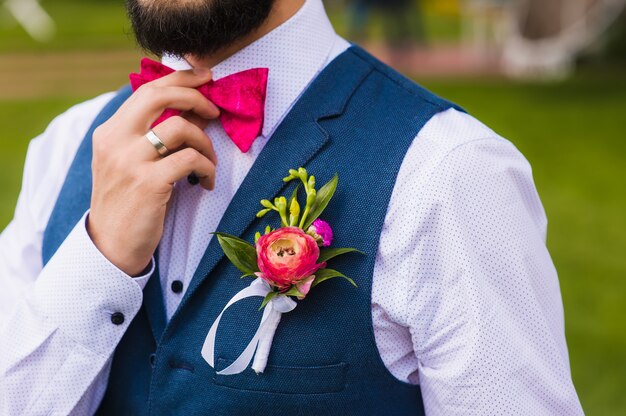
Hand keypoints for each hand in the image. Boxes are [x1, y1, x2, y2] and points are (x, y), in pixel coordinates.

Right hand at [87, 68, 219, 275]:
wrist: (111, 247)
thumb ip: (160, 135)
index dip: (180, 78)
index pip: (147, 90)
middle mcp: (115, 141)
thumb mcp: (136, 163)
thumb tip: (197, 109)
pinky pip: (191, 160)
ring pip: (181, 128)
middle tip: (214, 110)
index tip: (205, 78)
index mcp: (110, 132)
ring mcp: (130, 162)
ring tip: (210, 163)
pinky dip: (207, 169)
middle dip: (194, 95)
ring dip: (205, 143)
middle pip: (159, 95)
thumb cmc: (129, 203)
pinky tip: (207, 183)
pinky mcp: (149, 184)